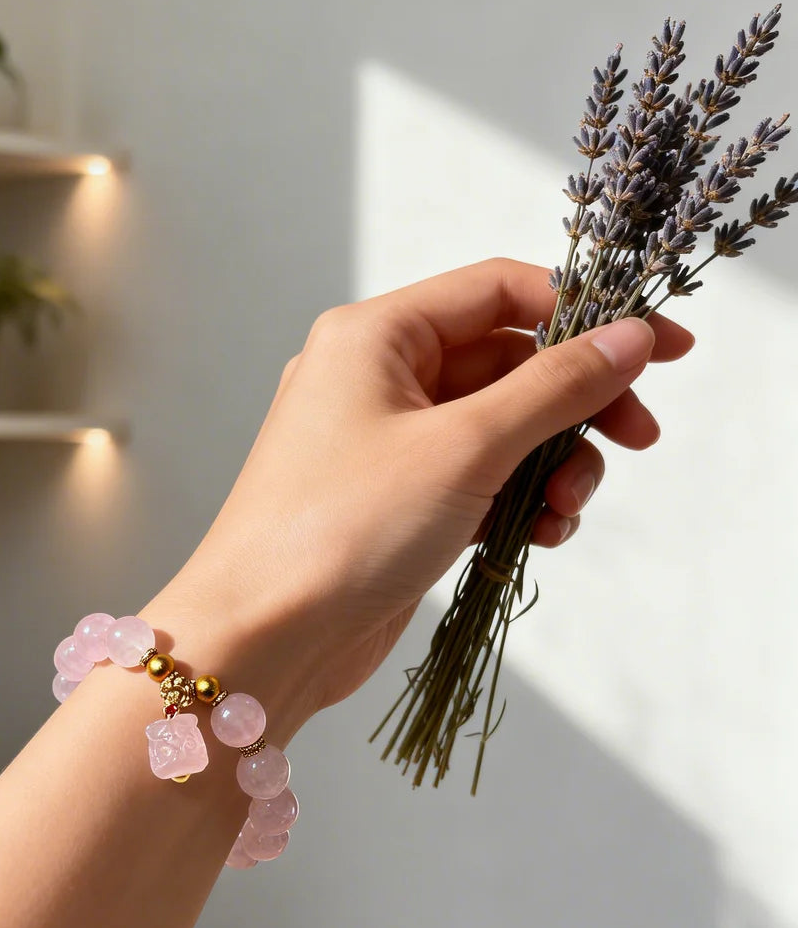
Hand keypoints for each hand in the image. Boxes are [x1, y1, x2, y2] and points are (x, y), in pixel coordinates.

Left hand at [147, 259, 693, 730]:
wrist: (263, 636)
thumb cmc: (343, 527)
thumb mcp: (464, 446)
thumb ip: (554, 388)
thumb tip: (630, 337)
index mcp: (376, 335)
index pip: (499, 291)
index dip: (586, 311)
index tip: (664, 347)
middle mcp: (377, 378)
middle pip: (507, 363)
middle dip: (574, 403)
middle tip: (636, 439)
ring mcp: (386, 442)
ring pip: (499, 428)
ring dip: (551, 462)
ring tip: (567, 508)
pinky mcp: (397, 500)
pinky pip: (477, 479)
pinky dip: (517, 500)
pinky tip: (540, 535)